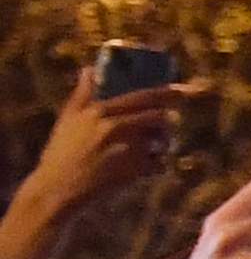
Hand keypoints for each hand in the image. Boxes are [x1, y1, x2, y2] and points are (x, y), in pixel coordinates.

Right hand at [0, 77, 198, 258]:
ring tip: (151, 149)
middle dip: (166, 122)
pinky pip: (158, 165)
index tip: (184, 90)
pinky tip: (144, 169)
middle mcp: (115, 127)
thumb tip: (88, 68)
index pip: (142, 97)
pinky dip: (156, 166)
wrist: (57, 190)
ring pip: (161, 142)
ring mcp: (126, 149)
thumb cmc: (61, 154)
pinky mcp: (133, 171)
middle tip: (164, 127)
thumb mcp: (68, 120)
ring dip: (162, 145)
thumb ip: (82, 94)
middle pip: (158, 117)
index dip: (167, 93)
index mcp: (99, 112)